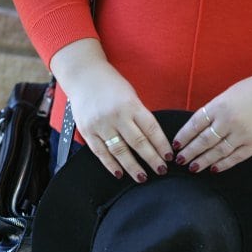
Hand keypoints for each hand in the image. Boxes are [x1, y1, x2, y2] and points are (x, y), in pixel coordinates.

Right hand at [66, 61, 172, 182]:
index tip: (169, 157)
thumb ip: (139, 115)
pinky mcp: (87, 131)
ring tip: (142, 177)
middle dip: (151, 159)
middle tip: (161, 170)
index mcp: (131, 105)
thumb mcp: (130, 95)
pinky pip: (101, 152)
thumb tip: (153, 140)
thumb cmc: (111, 85)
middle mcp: (116, 115)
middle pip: (138, 143)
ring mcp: (100, 124)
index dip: (161, 145)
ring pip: (120, 151)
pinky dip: (111, 165)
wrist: (82, 74)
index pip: (151, 129)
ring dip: (132, 167)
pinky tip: (120, 173)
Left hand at [172, 73, 251, 172]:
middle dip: (190, 152)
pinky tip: (213, 168)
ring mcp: (244, 134)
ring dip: (203, 161)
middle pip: (204, 141)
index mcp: (221, 105)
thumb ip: (214, 110)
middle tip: (179, 160)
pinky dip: (223, 164)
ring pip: (218, 152)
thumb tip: (197, 129)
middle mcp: (230, 121)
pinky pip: (236, 158)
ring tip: (192, 167)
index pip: (196, 124)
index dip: (184, 136)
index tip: (176, 145)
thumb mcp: (229, 94)